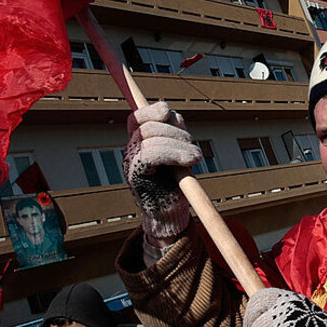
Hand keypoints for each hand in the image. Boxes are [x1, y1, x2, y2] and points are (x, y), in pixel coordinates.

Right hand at [123, 102, 201, 239]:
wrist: (169, 215)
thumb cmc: (174, 183)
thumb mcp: (176, 153)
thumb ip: (172, 134)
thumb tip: (173, 114)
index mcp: (138, 143)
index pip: (138, 118)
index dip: (153, 111)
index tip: (169, 112)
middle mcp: (131, 150)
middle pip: (148, 125)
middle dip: (174, 131)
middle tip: (192, 145)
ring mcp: (131, 162)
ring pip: (151, 138)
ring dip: (179, 144)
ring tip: (195, 157)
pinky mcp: (136, 175)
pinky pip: (152, 154)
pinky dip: (174, 154)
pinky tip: (190, 161)